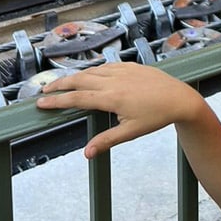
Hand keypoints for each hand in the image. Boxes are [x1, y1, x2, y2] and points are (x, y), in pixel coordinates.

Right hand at [36, 61, 202, 157]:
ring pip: (92, 70)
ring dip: (75, 76)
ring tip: (63, 83)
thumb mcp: (130, 132)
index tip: (40, 103)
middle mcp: (114, 80)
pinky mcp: (131, 65)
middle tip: (45, 91)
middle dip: (59, 85)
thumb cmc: (156, 117)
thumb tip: (86, 154)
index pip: (77, 98)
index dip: (56, 101)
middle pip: (79, 80)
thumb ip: (106, 141)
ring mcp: (122, 70)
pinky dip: (94, 70)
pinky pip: (107, 65)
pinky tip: (90, 75)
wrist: (180, 98)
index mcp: (111, 97)